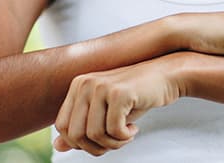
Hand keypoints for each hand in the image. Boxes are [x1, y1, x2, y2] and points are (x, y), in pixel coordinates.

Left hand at [53, 56, 182, 155]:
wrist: (166, 77)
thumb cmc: (135, 96)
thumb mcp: (105, 113)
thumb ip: (82, 128)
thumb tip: (57, 146)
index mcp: (78, 86)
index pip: (62, 127)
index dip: (80, 142)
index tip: (101, 140)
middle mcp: (85, 83)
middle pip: (75, 134)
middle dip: (96, 147)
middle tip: (116, 141)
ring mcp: (101, 86)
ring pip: (94, 135)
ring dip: (113, 143)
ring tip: (127, 135)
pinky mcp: (119, 93)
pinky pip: (114, 130)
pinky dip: (125, 137)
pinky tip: (135, 128)